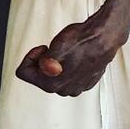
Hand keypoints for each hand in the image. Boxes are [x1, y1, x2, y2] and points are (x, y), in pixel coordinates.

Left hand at [15, 10, 129, 96]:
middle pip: (38, 76)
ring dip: (54, 63)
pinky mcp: (84, 83)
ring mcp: (75, 88)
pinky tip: (75, 55)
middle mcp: (64, 90)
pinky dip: (66, 65)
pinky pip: (66, 76)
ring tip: (65, 51)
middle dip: (41, 61)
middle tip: (53, 48)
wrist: (105, 38)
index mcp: (52, 84)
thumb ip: (46, 62)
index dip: (30, 57)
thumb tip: (43, 69)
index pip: (24, 73)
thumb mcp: (57, 46)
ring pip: (53, 76)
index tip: (42, 48)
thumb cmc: (82, 40)